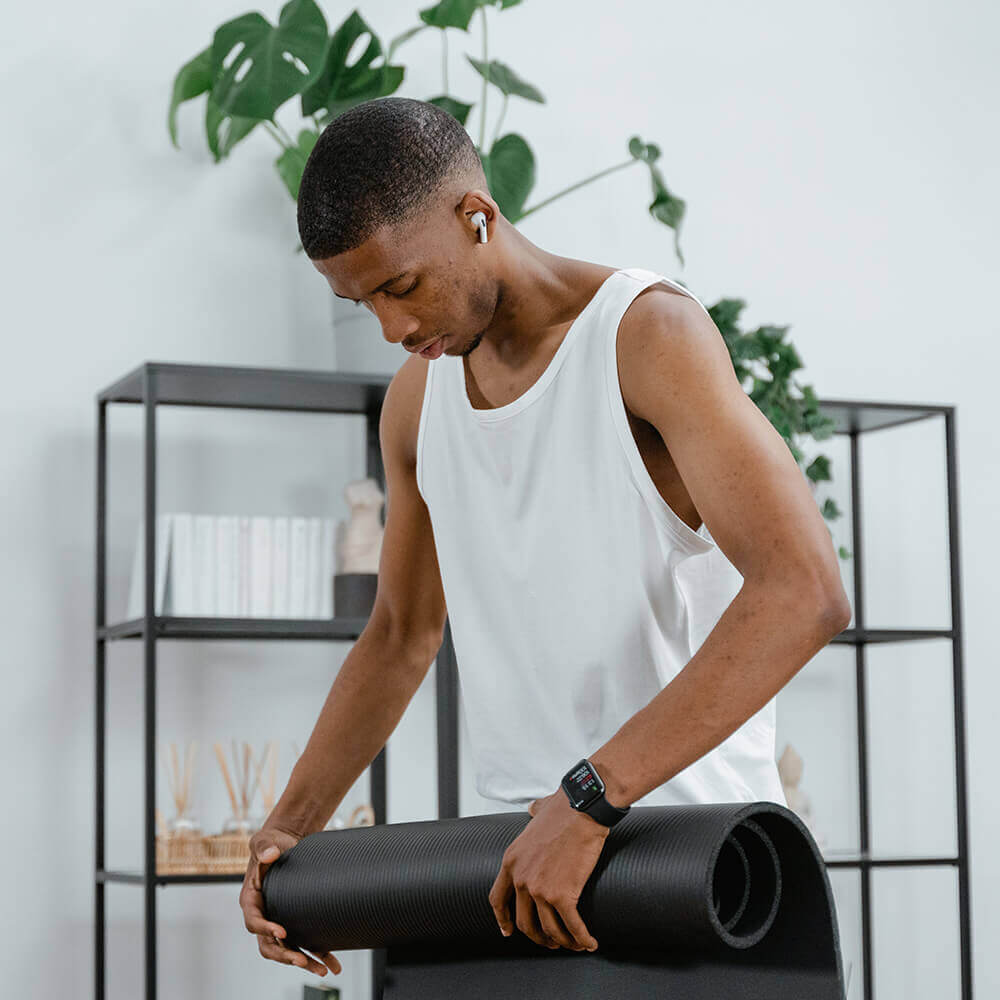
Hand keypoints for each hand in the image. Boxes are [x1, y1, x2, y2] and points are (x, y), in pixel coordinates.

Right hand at [240, 826, 341, 977]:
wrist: (284, 845)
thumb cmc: (271, 844)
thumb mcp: (263, 842)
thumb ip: (264, 847)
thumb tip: (271, 854)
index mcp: (251, 900)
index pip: (253, 921)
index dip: (266, 929)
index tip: (281, 932)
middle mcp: (263, 915)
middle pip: (269, 944)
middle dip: (285, 955)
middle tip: (301, 960)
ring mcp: (277, 921)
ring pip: (286, 950)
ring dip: (303, 961)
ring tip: (321, 969)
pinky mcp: (293, 922)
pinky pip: (301, 943)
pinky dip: (315, 954)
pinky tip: (330, 963)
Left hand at [488, 789, 606, 951]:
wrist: (582, 810)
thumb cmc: (564, 809)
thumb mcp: (538, 812)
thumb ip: (533, 813)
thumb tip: (534, 808)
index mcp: (511, 860)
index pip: (497, 899)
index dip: (503, 919)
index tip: (508, 930)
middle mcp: (521, 878)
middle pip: (524, 922)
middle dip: (538, 937)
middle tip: (550, 941)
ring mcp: (540, 888)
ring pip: (548, 930)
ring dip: (562, 941)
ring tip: (573, 943)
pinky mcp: (563, 895)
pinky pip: (572, 926)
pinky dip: (581, 939)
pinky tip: (589, 943)